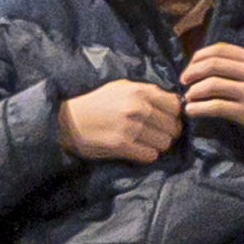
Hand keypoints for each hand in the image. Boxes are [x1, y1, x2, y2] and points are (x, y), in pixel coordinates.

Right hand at [61, 78, 184, 165]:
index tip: (167, 120)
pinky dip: (147, 155)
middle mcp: (138, 108)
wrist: (68, 121)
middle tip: (156, 135)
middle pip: (172, 126)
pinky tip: (138, 150)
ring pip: (164, 143)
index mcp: (140, 91)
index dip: (175, 115)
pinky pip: (150, 155)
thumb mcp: (121, 87)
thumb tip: (171, 102)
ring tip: (146, 143)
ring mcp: (131, 127)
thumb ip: (146, 92)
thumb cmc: (96, 102)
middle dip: (168, 132)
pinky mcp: (122, 145)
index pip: (175, 106)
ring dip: (158, 145)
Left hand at [178, 41, 243, 145]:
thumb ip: (240, 64)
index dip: (200, 56)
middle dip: (192, 72)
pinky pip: (216, 107)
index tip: (190, 67)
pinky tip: (192, 111)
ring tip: (188, 98)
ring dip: (194, 91)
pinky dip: (199, 108)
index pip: (221, 49)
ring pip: (212, 85)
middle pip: (214, 64)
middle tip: (183, 81)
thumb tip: (206, 64)